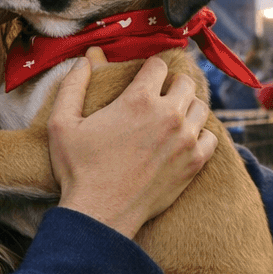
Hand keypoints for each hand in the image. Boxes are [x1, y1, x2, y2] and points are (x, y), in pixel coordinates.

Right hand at [49, 51, 217, 238]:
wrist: (100, 214)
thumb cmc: (79, 169)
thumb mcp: (62, 123)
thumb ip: (72, 86)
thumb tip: (84, 59)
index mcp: (139, 100)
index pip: (159, 65)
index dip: (149, 69)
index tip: (143, 79)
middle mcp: (168, 115)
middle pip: (185, 82)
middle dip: (171, 85)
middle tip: (158, 98)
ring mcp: (185, 140)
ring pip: (201, 107)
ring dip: (187, 108)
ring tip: (171, 118)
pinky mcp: (194, 163)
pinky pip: (211, 137)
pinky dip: (200, 135)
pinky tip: (184, 140)